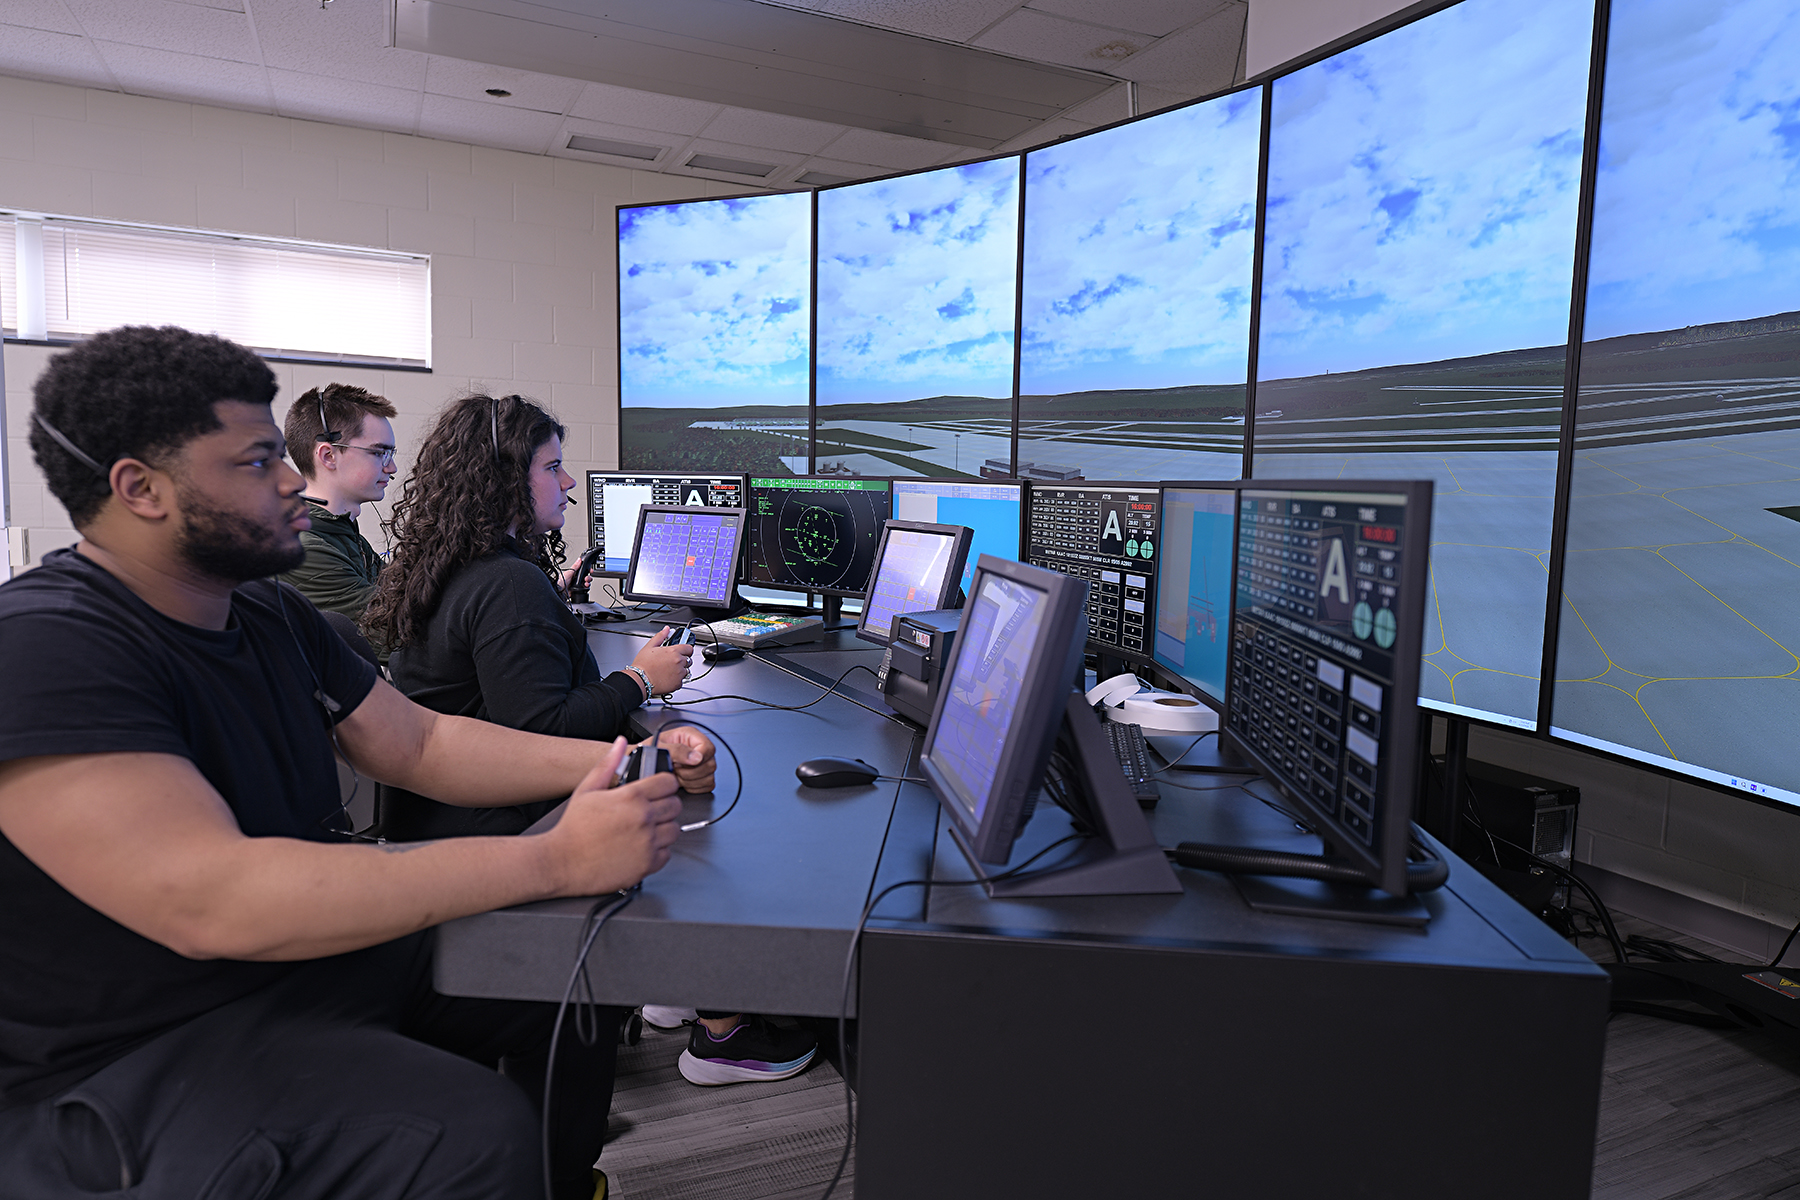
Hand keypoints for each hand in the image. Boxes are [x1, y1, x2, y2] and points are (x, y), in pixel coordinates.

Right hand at [547, 738, 682, 895]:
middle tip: (650, 810)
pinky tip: (642, 847)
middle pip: (675, 805)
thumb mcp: (587, 789)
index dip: (664, 784)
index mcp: (631, 797)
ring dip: (664, 828)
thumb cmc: (572, 828)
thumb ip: (608, 764)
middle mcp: (643, 818)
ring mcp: (647, 842)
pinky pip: (667, 854)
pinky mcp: (647, 864)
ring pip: (674, 830)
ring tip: (645, 829)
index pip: (669, 783)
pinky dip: (658, 851)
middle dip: (665, 805)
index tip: (659, 789)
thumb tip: (620, 744)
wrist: (562, 861)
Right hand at [631, 627, 693, 696]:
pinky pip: (681, 681)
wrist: (640, 680)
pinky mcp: (678, 684)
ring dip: (680, 670)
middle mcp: (679, 662)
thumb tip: (666, 629)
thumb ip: (660, 636)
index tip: (682, 651)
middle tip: (671, 662)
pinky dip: (676, 680)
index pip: (689, 648)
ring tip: (668, 671)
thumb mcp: (649, 646)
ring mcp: (679, 673)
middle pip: (688, 660)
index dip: (685, 650)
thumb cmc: (643, 665)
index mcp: (673, 651)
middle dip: (682, 660)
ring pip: (686, 670)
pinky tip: (667, 678)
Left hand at [649, 726, 715, 793]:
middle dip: (691, 772)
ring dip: (690, 781)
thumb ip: (676, 750)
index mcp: (690, 736)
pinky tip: (681, 782)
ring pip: (709, 777)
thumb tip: (696, 757)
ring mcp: (701, 764)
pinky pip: (707, 786)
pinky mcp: (701, 777)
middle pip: (710, 765)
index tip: (687, 763)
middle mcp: (698, 749)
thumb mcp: (658, 747)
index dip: (700, 757)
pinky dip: (694, 788)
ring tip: (676, 775)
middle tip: (675, 769)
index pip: (708, 747)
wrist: (642, 764)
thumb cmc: (647, 752)